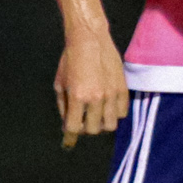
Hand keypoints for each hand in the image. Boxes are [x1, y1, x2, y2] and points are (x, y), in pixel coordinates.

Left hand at [54, 31, 129, 148]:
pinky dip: (114, 114)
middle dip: (85, 128)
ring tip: (96, 115)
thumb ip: (63, 106)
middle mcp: (96, 97)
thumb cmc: (71, 59)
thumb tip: (67, 125)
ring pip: (110, 125)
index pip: (74, 128)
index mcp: (78, 96)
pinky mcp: (122, 88)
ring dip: (101, 124)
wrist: (89, 39)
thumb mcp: (59, 83)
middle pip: (93, 130)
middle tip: (81, 120)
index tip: (68, 143)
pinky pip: (122, 112)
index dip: (69, 139)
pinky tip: (107, 107)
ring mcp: (111, 93)